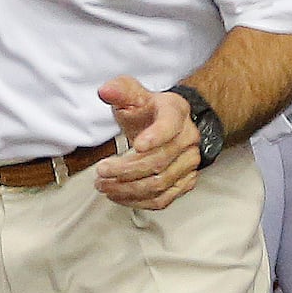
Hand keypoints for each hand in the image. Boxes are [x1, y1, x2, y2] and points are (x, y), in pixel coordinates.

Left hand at [95, 77, 204, 208]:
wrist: (170, 124)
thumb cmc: (150, 110)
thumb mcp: (134, 94)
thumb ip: (120, 90)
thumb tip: (106, 91)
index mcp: (176, 113)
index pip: (169, 126)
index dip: (155, 137)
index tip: (136, 145)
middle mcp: (188, 138)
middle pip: (158, 161)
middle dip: (125, 170)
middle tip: (102, 172)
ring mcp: (189, 163)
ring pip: (160, 184)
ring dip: (128, 189)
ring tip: (104, 186)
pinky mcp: (185, 182)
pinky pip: (163, 199)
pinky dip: (138, 202)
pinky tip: (119, 196)